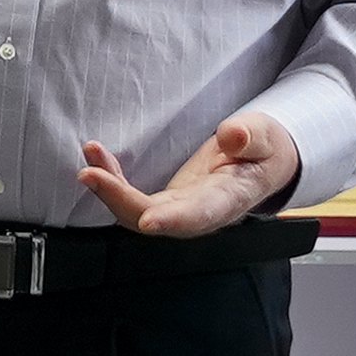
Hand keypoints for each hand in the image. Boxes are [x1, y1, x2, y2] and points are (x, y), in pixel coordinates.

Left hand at [78, 109, 298, 237]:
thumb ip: (252, 137)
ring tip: (89, 161)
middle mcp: (197, 213)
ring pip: (135, 212)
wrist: (261, 164)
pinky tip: (97, 161)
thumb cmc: (264, 151)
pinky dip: (112, 181)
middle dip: (118, 199)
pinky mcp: (165, 202)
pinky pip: (132, 199)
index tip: (147, 220)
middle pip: (153, 217)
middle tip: (91, 174)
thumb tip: (233, 135)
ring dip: (108, 190)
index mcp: (227, 200)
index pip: (197, 215)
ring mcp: (178, 210)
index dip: (171, 220)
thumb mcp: (266, 137)